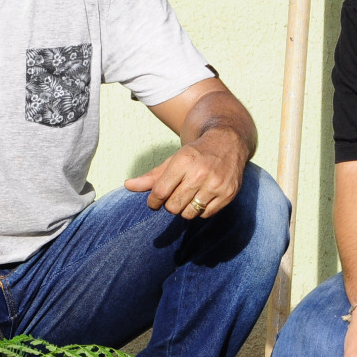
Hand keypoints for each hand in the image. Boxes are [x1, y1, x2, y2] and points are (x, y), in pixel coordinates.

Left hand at [123, 127, 245, 217]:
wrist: (228, 142)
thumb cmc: (195, 153)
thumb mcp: (173, 160)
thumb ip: (151, 176)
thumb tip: (128, 186)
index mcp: (183, 161)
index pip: (160, 192)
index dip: (153, 201)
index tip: (154, 202)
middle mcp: (201, 173)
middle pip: (173, 206)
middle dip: (169, 205)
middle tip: (174, 196)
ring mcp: (216, 184)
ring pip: (189, 213)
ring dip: (185, 209)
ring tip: (188, 197)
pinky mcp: (228, 194)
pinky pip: (205, 214)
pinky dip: (200, 210)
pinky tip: (202, 196)